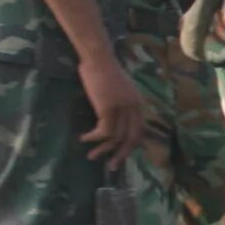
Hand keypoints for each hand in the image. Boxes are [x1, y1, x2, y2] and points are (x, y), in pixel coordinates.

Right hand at [76, 50, 147, 165]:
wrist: (98, 57)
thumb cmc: (104, 71)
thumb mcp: (120, 90)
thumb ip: (122, 105)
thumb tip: (116, 122)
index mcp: (139, 104)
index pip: (140, 131)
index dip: (132, 145)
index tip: (122, 154)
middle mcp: (134, 108)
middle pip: (131, 138)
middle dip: (122, 154)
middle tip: (112, 166)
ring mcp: (122, 108)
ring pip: (116, 138)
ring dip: (103, 150)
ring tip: (92, 156)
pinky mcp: (108, 108)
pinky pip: (103, 131)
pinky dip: (93, 138)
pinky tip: (84, 139)